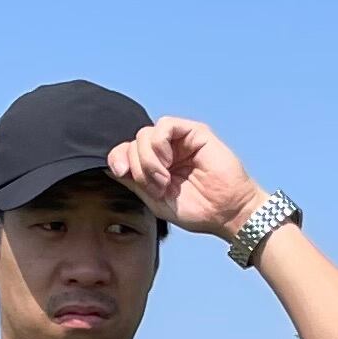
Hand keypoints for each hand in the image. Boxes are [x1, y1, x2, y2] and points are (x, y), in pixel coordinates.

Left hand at [107, 116, 262, 243]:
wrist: (226, 212)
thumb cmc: (197, 210)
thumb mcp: (155, 200)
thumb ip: (134, 182)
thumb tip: (111, 167)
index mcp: (155, 165)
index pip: (126, 151)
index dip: (117, 158)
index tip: (121, 173)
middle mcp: (166, 150)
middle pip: (133, 142)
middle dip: (138, 166)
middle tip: (157, 186)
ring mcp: (180, 140)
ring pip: (145, 134)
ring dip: (148, 159)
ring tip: (164, 179)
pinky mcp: (194, 132)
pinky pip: (165, 125)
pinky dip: (160, 143)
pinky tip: (168, 161)